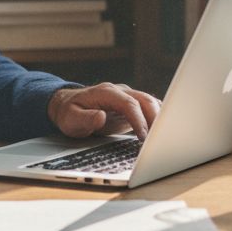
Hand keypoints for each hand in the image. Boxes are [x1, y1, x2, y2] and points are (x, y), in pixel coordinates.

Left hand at [47, 83, 161, 140]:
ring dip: (159, 118)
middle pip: (145, 100)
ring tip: (164, 137)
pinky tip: (162, 131)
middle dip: (155, 118)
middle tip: (159, 139)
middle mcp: (119, 91)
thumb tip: (100, 116)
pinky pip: (148, 108)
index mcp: (106, 92)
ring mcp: (127, 96)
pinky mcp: (131, 105)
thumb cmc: (70, 113)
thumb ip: (85, 118)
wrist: (68, 104)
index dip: (139, 120)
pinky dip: (157, 117)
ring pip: (150, 102)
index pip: (129, 103)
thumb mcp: (71, 119)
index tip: (144, 136)